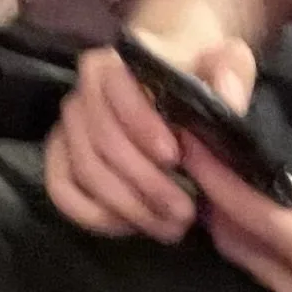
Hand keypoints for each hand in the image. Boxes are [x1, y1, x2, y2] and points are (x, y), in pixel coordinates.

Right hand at [44, 34, 257, 240]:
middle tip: (185, 213)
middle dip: (144, 183)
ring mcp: (68, 129)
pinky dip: (95, 216)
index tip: (175, 157)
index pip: (114, 90)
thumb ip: (232, 70)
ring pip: (85, 172)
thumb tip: (227, 93)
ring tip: (170, 226)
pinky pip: (62, 191)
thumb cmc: (196, 77)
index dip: (141, 125)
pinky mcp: (60, 160)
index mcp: (112, 65)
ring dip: (128, 208)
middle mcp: (81, 94)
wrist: (172, 90)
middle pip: (100, 141)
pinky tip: (132, 227)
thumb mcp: (225, 64)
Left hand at [185, 156, 291, 291]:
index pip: (249, 213)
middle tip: (197, 156)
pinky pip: (259, 267)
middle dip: (209, 199)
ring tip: (216, 180)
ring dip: (224, 220)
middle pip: (232, 240)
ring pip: (242, 257)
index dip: (215, 178)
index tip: (192, 145)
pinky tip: (245, 212)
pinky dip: (245, 236)